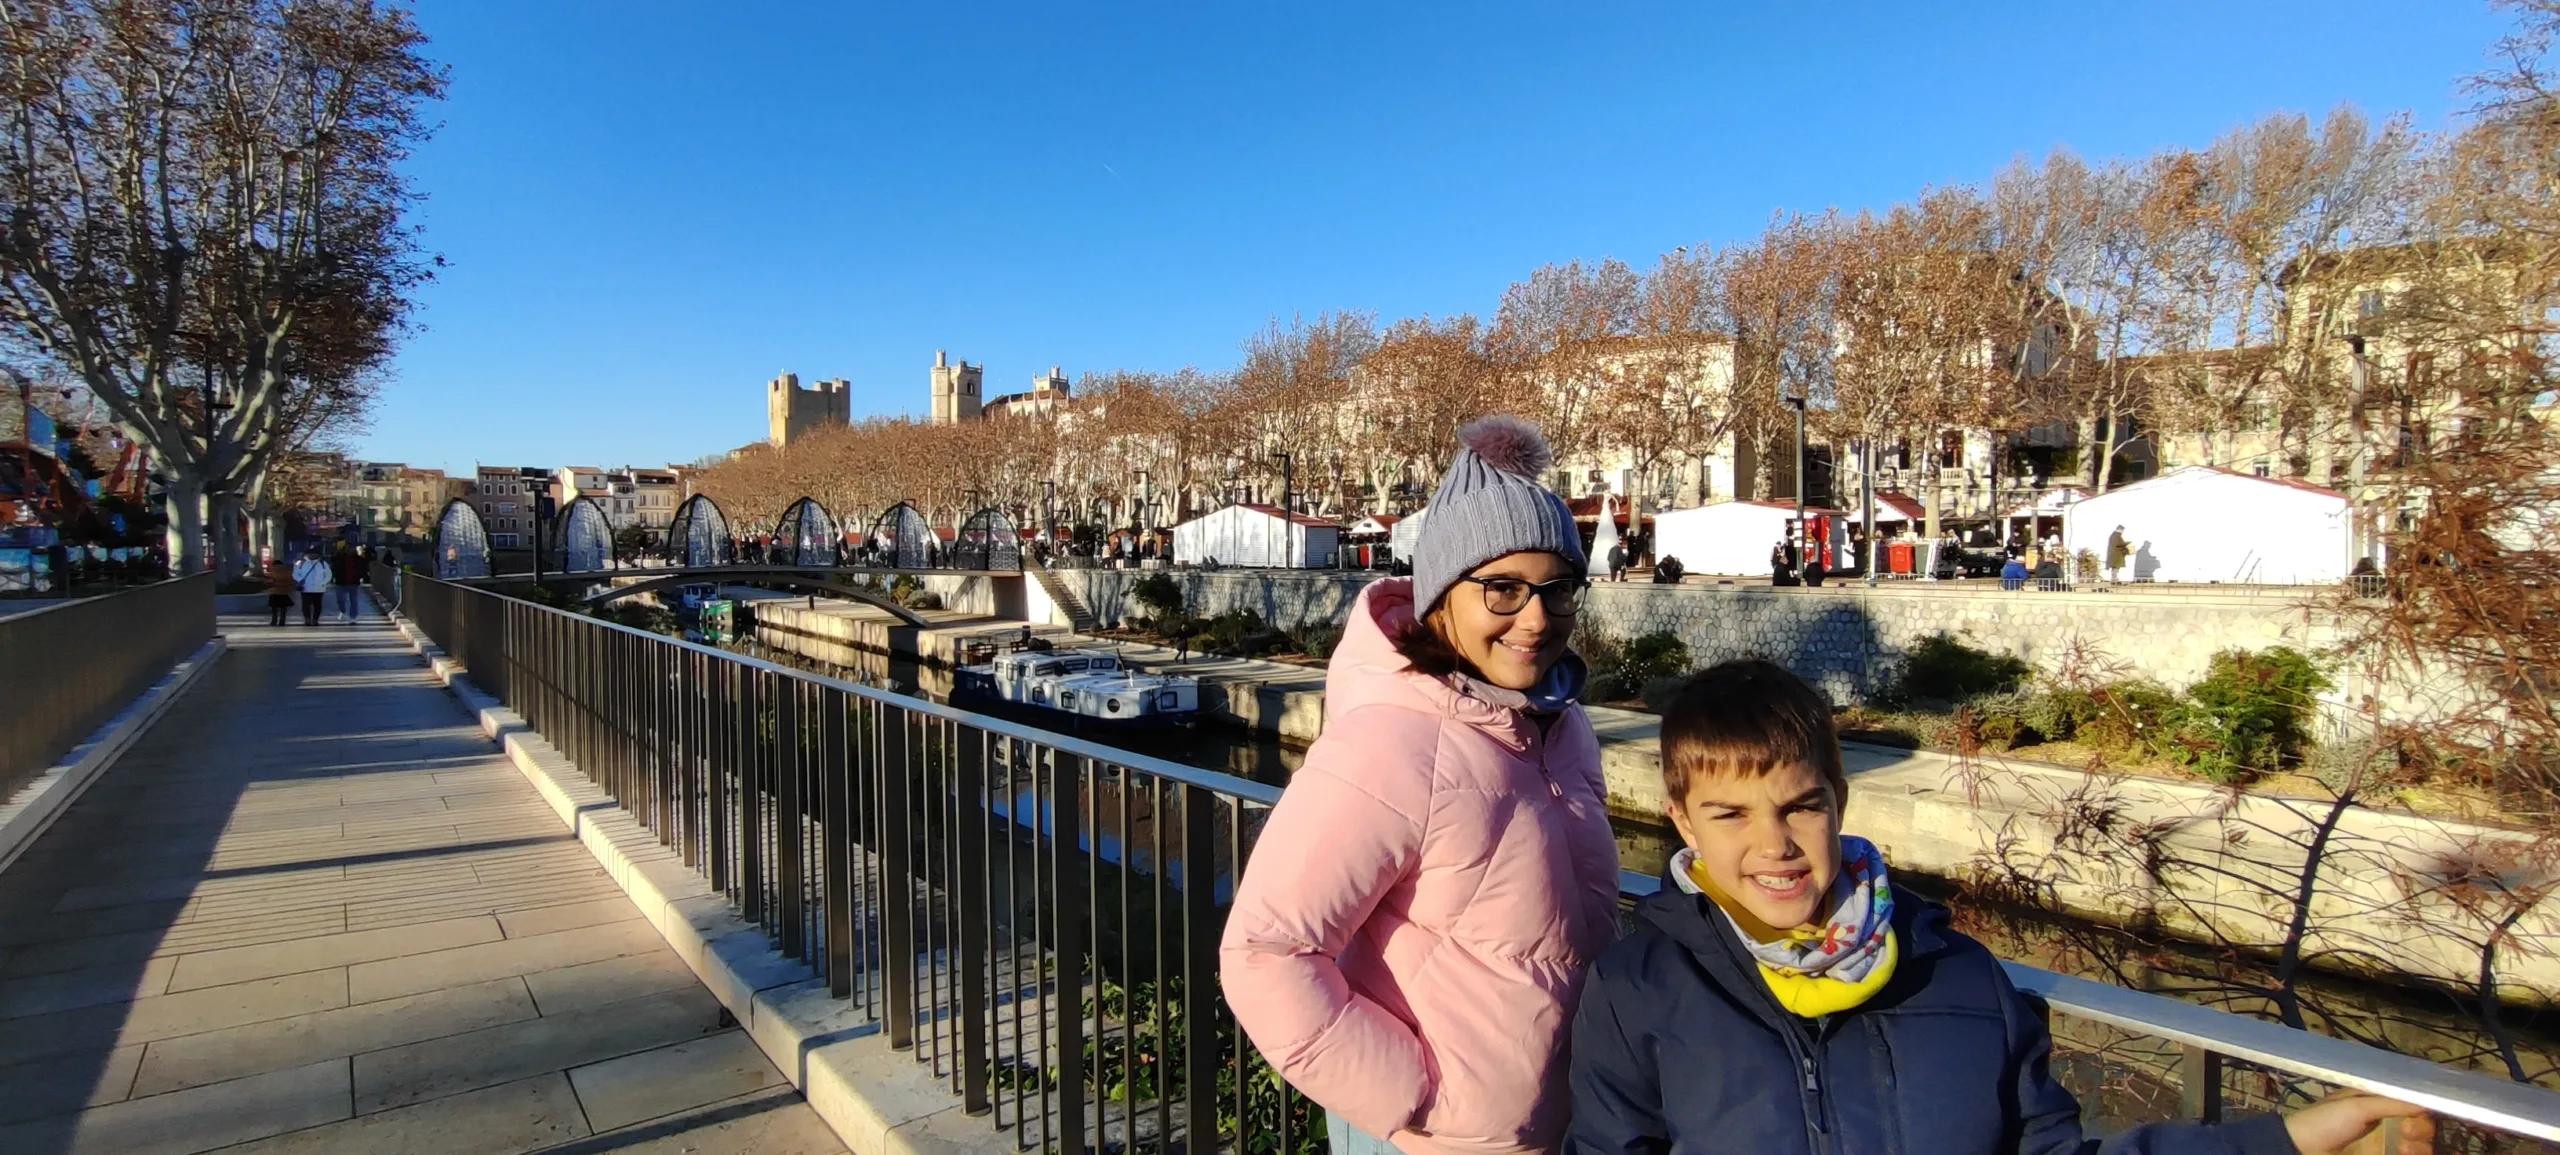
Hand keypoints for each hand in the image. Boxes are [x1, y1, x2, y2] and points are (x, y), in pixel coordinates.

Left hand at [2283, 1090, 2434, 1154]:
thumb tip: (2425, 1100)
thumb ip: (2390, 1102)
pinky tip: (2404, 1153)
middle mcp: (2388, 1123)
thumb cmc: (2325, 1122)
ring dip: (2421, 1147)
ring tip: (2404, 1148)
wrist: (2301, 1151)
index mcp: (2379, 1103)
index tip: (2422, 1111)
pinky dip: (2416, 1154)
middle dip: (2423, 1128)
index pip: (2414, 1104)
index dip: (2422, 1107)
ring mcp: (2386, 1145)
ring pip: (2422, 1147)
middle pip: (2423, 1127)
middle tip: (2407, 1131)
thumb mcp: (2356, 1106)